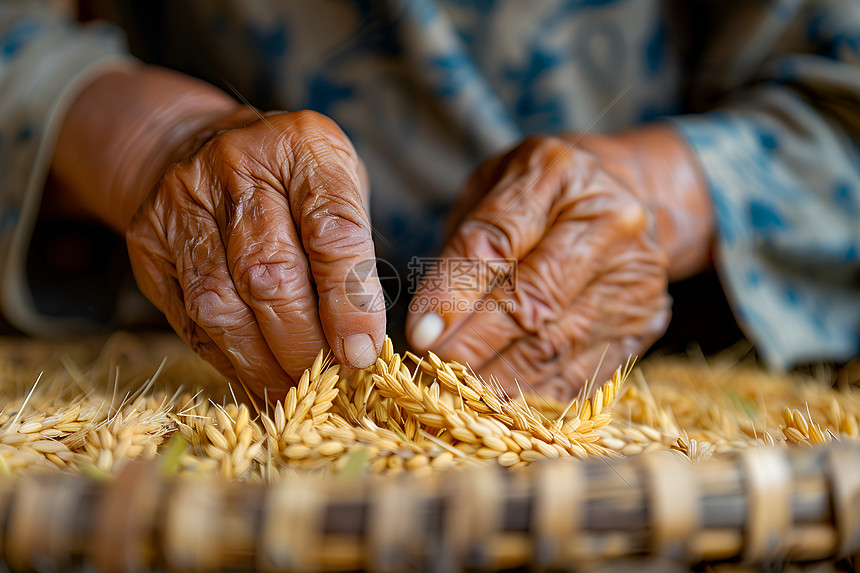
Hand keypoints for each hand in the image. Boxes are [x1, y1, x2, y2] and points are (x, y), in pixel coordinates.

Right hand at [52, 68, 384, 397]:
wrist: (194, 144)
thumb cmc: (289, 181)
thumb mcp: (338, 188)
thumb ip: (352, 253)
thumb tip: (361, 345)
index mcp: (303, 148)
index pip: (331, 230)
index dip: (348, 301)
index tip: (361, 352)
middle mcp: (237, 167)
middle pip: (269, 273)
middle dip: (303, 342)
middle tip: (329, 380)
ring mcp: (183, 202)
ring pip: (220, 303)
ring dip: (261, 362)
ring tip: (293, 392)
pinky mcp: (148, 242)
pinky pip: (189, 317)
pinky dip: (227, 359)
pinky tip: (255, 378)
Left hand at [407, 127, 711, 399]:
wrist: (628, 198)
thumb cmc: (541, 196)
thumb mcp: (492, 190)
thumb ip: (462, 245)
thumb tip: (429, 325)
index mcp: (557, 174)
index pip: (495, 241)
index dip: (453, 294)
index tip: (420, 334)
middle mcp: (607, 223)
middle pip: (531, 301)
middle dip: (474, 346)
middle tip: (432, 376)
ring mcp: (634, 278)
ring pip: (556, 346)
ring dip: (500, 381)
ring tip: (458, 398)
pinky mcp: (645, 323)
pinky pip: (584, 373)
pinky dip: (538, 398)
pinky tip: (503, 408)